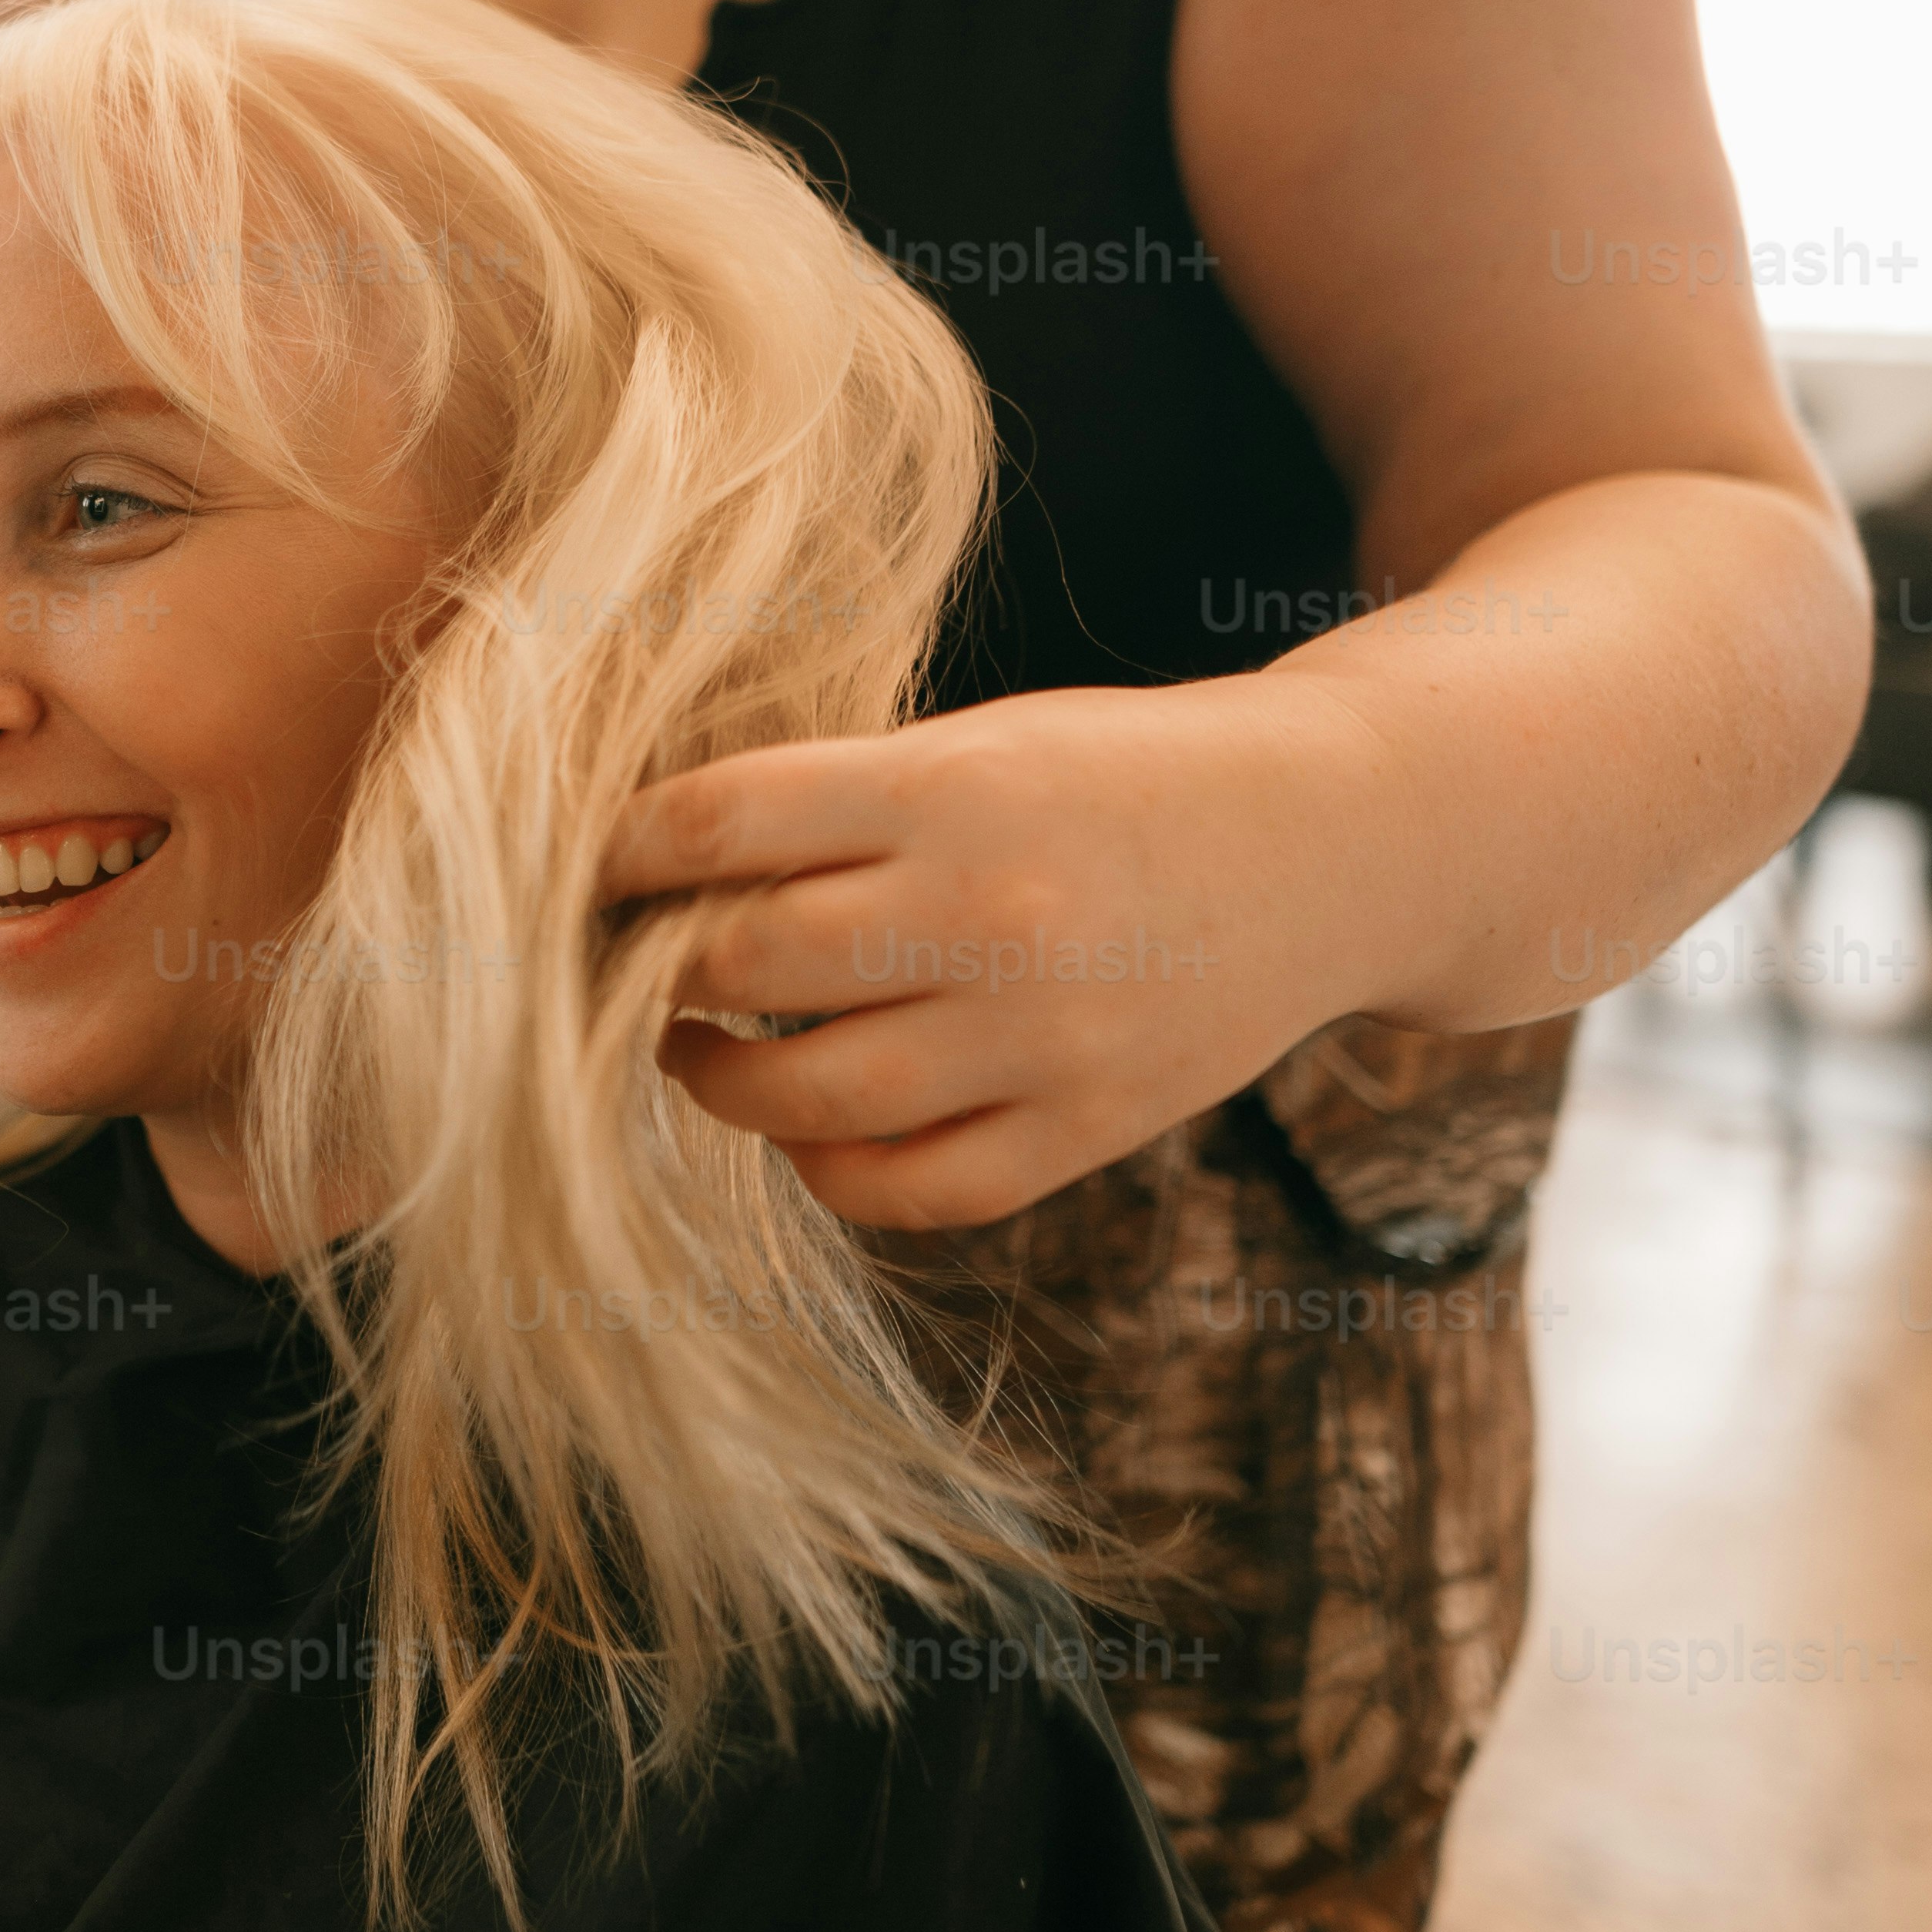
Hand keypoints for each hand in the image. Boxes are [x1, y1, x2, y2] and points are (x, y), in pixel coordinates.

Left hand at [595, 682, 1383, 1230]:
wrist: (1335, 837)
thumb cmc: (1121, 775)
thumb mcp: (983, 742)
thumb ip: (842, 805)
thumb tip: (660, 873)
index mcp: (955, 785)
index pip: (722, 822)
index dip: (625, 852)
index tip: (596, 871)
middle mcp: (993, 911)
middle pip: (745, 962)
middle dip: (659, 968)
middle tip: (628, 965)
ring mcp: (1046, 1032)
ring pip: (808, 1095)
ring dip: (717, 1079)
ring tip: (694, 1050)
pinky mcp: (1091, 1123)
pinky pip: (911, 1189)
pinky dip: (829, 1170)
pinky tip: (805, 1129)